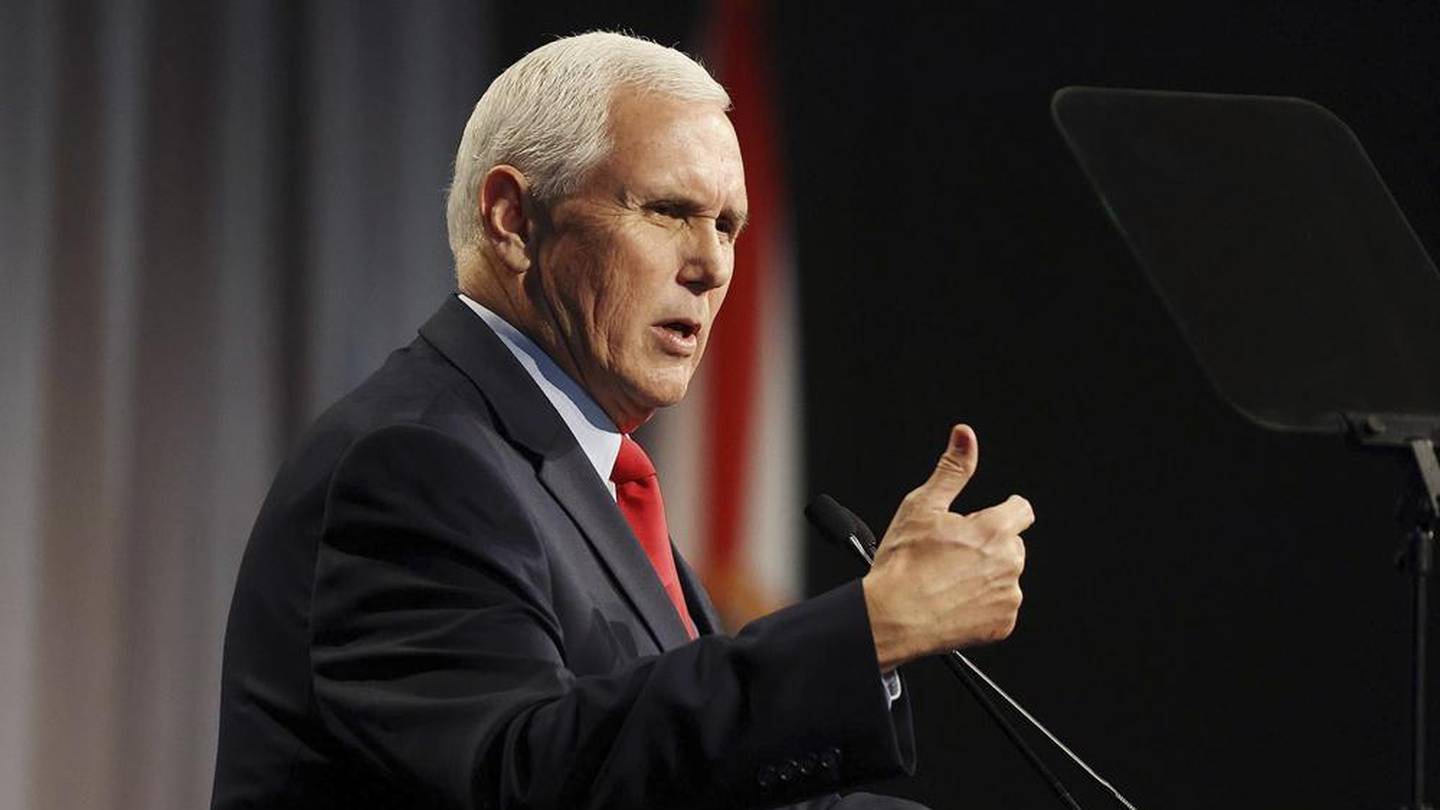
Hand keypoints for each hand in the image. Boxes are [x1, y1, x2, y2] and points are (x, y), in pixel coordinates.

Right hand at [862, 424, 1032, 670]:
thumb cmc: (902, 565)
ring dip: (986, 575)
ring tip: (948, 579)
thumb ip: (952, 469)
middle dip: (989, 545)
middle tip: (952, 553)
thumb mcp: (922, 505)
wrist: (891, 618)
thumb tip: (965, 436)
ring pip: (1005, 576)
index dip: (1002, 510)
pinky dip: (982, 605)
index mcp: (995, 530)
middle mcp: (1009, 563)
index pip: (1021, 510)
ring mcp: (1008, 596)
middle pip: (1011, 544)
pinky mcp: (1002, 625)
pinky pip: (1000, 608)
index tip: (985, 520)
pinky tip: (954, 602)